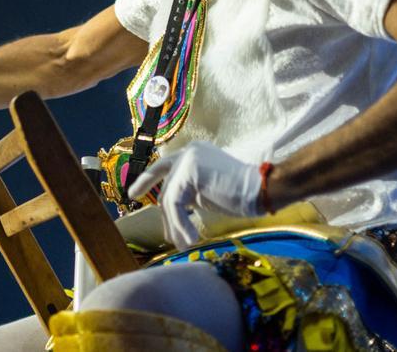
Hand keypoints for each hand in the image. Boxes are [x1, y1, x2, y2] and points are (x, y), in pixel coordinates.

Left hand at [127, 141, 261, 249]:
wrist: (263, 190)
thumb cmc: (241, 194)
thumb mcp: (207, 191)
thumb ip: (188, 193)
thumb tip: (169, 212)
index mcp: (193, 153)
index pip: (164, 166)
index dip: (147, 179)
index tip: (133, 193)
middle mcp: (187, 152)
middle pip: (165, 184)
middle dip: (160, 207)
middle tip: (159, 227)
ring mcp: (188, 159)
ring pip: (169, 198)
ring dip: (176, 225)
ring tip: (185, 243)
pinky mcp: (190, 172)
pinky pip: (176, 204)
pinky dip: (182, 224)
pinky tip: (192, 239)